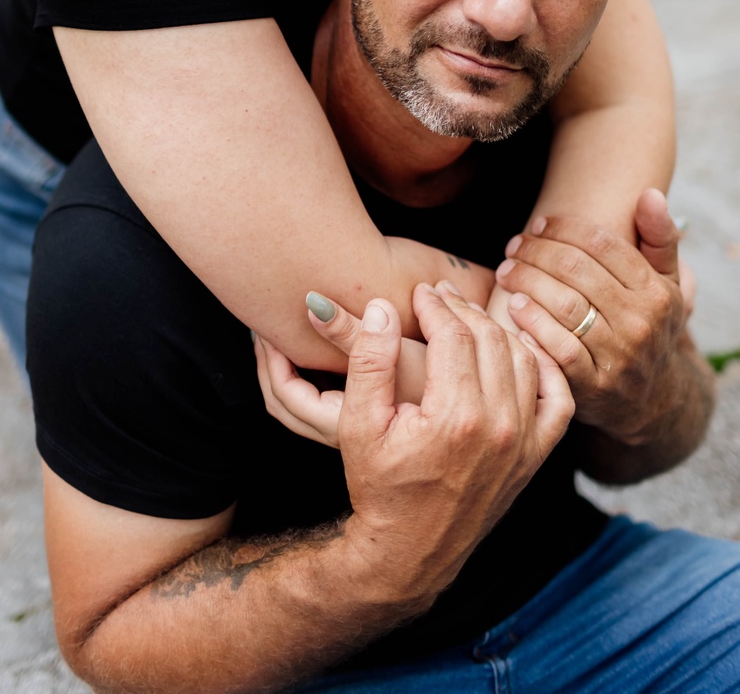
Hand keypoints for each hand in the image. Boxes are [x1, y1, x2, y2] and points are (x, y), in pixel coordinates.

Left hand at [254, 292, 430, 443]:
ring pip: (304, 405)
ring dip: (291, 369)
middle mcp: (341, 431)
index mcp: (339, 423)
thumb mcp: (399, 362)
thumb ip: (353, 335)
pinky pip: (324, 401)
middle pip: (286, 403)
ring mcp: (354, 429)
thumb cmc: (440, 400)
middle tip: (263, 327)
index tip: (264, 327)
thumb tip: (311, 302)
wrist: (475, 438)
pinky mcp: (369, 421)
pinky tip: (327, 349)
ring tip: (286, 334)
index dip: (270, 361)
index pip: (284, 396)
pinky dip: (314, 375)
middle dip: (272, 365)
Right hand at [338, 287, 573, 601]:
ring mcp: (524, 444)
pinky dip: (546, 367)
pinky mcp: (534, 458)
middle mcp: (499, 428)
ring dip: (499, 329)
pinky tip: (522, 348)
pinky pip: (558, 399)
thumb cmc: (378, 486)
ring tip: (469, 317)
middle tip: (440, 297)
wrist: (408, 552)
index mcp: (456, 418)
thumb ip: (369, 361)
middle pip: (491, 339)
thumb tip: (384, 308)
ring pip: (525, 360)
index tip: (419, 293)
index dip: (435, 305)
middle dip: (463, 310)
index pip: (455, 335)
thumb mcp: (358, 423)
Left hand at [496, 190, 686, 440]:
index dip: (562, 228)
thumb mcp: (666, 284)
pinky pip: (558, 348)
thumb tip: (649, 194)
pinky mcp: (595, 387)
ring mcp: (620, 357)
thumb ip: (660, 238)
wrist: (651, 401)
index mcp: (657, 291)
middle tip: (513, 246)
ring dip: (526, 281)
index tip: (537, 224)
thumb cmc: (648, 326)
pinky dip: (532, 324)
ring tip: (506, 271)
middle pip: (576, 270)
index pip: (601, 243)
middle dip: (536, 251)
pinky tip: (513, 307)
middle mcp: (642, 323)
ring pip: (563, 305)